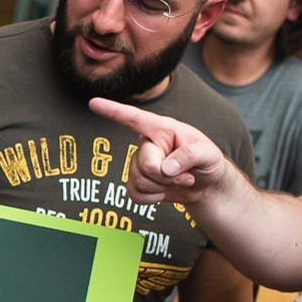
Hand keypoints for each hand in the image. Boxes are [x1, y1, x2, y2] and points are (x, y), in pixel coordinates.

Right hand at [89, 98, 230, 203]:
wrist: (206, 186)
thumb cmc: (208, 162)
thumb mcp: (208, 154)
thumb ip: (189, 156)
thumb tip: (165, 167)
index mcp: (161, 129)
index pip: (134, 118)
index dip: (113, 111)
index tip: (93, 102)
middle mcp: (147, 145)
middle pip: (145, 164)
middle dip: (166, 176)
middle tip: (185, 176)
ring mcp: (139, 164)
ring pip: (139, 181)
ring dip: (163, 187)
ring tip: (179, 181)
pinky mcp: (137, 183)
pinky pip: (135, 195)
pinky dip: (154, 198)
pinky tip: (165, 191)